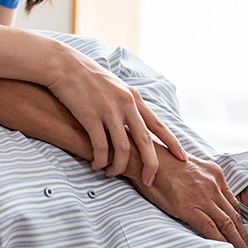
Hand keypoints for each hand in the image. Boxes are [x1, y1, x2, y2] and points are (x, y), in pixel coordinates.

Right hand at [42, 45, 185, 183]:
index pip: (159, 125)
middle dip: (151, 165)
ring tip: (112, 174)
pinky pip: (101, 147)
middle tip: (150, 181)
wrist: (64, 65)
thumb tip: (136, 121)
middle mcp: (126, 104)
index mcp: (134, 98)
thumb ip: (128, 103)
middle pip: (145, 142)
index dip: (173, 143)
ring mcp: (109, 111)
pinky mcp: (90, 117)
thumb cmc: (88, 78)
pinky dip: (100, 161)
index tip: (183, 158)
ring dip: (119, 167)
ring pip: (123, 149)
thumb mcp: (116, 86)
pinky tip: (96, 165)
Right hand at [135, 153, 247, 247]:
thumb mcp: (190, 167)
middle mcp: (213, 184)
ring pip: (228, 224)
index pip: (233, 203)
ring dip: (239, 243)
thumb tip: (203, 196)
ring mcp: (203, 196)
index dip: (242, 222)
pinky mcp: (189, 207)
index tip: (247, 235)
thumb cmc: (161, 164)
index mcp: (215, 174)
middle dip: (246, 237)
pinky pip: (210, 228)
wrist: (145, 159)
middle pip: (235, 216)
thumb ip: (202, 181)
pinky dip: (222, 242)